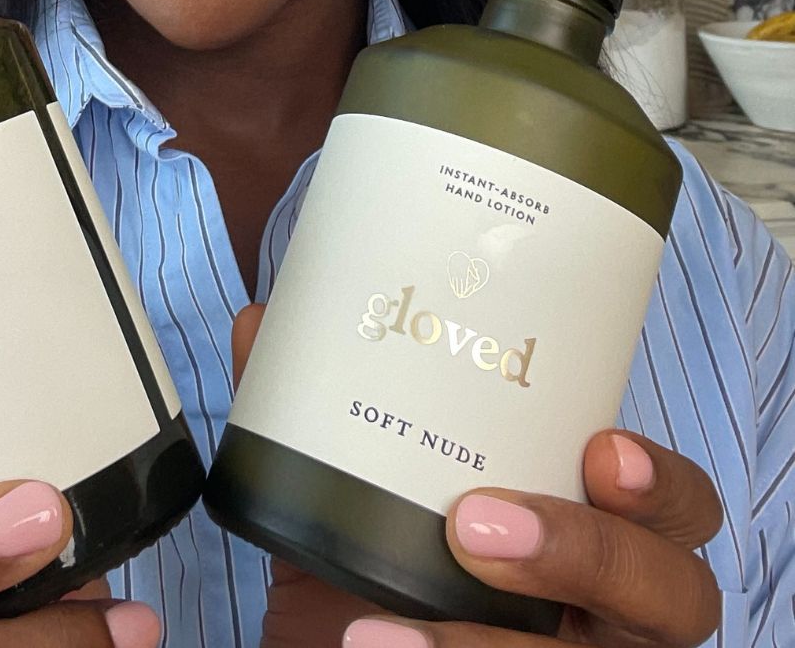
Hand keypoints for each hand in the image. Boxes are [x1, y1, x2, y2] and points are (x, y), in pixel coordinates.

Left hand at [232, 306, 723, 647]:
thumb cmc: (362, 580)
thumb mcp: (348, 499)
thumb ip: (314, 416)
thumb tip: (262, 322)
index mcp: (588, 530)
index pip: (674, 505)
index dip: (659, 481)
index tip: (602, 448)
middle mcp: (606, 613)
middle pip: (675, 592)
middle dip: (590, 552)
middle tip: (478, 524)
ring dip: (498, 646)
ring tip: (385, 626)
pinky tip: (369, 644)